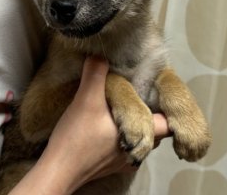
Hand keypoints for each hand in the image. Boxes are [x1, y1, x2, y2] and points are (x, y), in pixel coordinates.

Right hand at [9, 57, 169, 194]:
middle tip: (141, 98)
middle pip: (155, 133)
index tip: (161, 97)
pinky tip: (108, 129)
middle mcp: (136, 153)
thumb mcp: (86, 100)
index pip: (168, 125)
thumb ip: (95, 75)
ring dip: (137, 127)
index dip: (169, 112)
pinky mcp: (109, 167)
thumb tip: (100, 55)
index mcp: (139, 136)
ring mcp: (122, 162)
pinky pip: (126, 149)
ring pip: (141, 142)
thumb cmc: (77, 136)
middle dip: (151, 116)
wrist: (57, 170)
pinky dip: (123, 137)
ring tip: (124, 110)